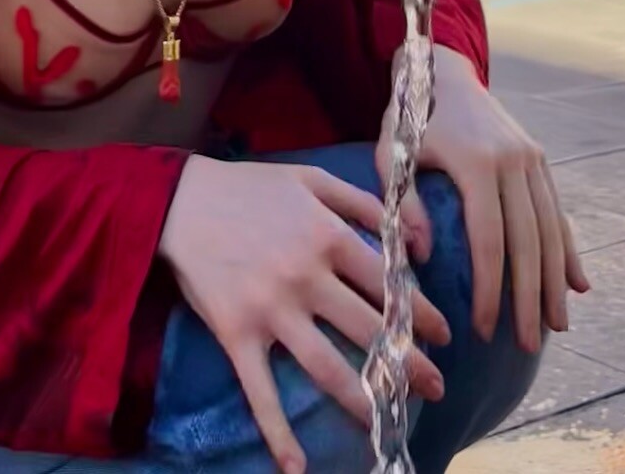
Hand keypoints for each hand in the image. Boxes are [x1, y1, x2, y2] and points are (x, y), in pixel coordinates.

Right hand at [158, 156, 450, 473]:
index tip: (444, 336)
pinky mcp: (237, 334)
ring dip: (364, 399)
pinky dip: (277, 432)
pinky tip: (297, 467)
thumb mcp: (312, 179)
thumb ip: (365, 202)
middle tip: (436, 387)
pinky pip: (260, 390)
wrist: (181, 200)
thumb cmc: (252, 188)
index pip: (388, 282)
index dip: (420, 312)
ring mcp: (271, 309)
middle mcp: (305, 276)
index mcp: (327, 234)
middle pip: (367, 328)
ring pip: (326, 365)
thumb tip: (413, 239)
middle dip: (408, 362)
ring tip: (390, 420)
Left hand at [376, 46, 588, 354]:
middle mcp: (514, 161)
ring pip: (551, 229)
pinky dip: (569, 248)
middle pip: (528, 242)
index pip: (489, 239)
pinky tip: (579, 284)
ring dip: (556, 281)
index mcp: (477, 162)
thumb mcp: (392, 153)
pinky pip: (558, 210)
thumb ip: (404, 203)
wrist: (443, 69)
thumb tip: (422, 255)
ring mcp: (532, 158)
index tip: (484, 329)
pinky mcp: (540, 158)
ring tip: (557, 326)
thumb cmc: (410, 117)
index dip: (490, 288)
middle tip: (526, 344)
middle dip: (529, 298)